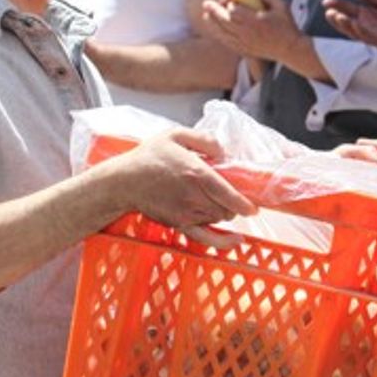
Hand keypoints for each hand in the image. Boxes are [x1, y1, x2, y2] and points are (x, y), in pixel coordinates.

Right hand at [107, 128, 256, 248]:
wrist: (122, 182)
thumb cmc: (149, 157)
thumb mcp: (176, 135)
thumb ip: (204, 140)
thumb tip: (224, 153)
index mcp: (196, 174)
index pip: (228, 193)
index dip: (244, 202)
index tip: (254, 206)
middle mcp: (193, 197)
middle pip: (226, 208)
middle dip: (233, 203)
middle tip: (231, 193)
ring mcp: (186, 213)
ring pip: (218, 219)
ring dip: (225, 212)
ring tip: (218, 200)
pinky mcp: (179, 224)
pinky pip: (205, 237)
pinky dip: (222, 240)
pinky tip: (236, 240)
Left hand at [201, 0, 300, 61]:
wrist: (289, 50)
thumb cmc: (286, 27)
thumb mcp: (281, 6)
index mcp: (256, 21)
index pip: (234, 11)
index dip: (228, 3)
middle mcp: (247, 33)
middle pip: (224, 21)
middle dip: (213, 11)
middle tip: (206, 4)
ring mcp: (244, 43)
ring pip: (222, 33)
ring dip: (212, 23)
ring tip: (206, 15)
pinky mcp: (244, 50)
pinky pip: (226, 42)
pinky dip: (218, 35)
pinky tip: (214, 29)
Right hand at [323, 0, 376, 57]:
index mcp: (365, 15)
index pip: (347, 10)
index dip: (336, 6)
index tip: (326, 1)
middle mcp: (366, 26)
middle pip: (347, 23)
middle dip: (336, 18)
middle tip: (328, 11)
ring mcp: (372, 35)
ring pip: (355, 31)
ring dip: (345, 25)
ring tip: (336, 16)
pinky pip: (369, 36)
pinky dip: (361, 31)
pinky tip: (355, 24)